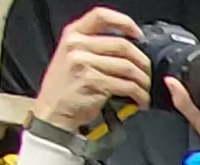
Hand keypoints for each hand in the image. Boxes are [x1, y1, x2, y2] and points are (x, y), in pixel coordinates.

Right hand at [29, 8, 150, 133]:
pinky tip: (140, 100)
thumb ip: (93, 45)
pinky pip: (126, 85)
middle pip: (122, 45)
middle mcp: (77, 45)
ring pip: (128, 67)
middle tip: (147, 72)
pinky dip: (139, 94)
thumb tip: (128, 45)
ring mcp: (84, 63)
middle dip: (142, 61)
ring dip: (143, 80)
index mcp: (73, 34)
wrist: (52, 112)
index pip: (101, 16)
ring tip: (145, 89)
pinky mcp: (93, 82)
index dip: (124, 22)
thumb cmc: (65, 87)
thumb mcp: (71, 56)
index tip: (138, 34)